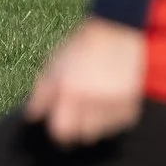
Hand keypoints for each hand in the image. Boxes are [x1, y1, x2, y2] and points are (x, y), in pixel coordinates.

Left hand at [26, 18, 147, 146]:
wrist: (118, 30)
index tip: (60, 123)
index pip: (62, 132)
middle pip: (83, 136)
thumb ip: (41, 93)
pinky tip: (109, 103)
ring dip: (96, 124)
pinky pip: (120, 124)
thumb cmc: (81, 46)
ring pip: (102, 132)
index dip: (59, 130)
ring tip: (94, 107)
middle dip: (78, 127)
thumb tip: (33, 116)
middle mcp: (93, 100)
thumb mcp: (53, 65)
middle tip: (78, 114)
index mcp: (70, 91)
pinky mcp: (132, 103)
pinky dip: (113, 118)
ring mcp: (115, 103)